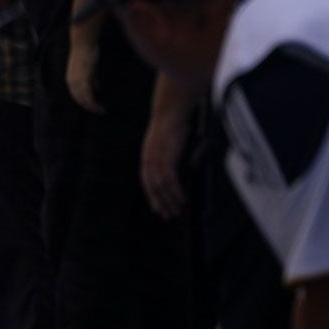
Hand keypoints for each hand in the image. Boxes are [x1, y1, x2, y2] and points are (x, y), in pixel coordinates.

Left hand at [66, 33, 103, 113]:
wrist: (84, 44)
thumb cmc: (87, 54)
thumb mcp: (89, 70)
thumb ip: (92, 79)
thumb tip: (97, 88)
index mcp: (71, 80)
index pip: (76, 96)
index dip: (84, 103)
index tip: (93, 107)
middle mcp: (71, 82)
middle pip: (79, 100)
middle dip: (89, 107)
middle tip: (99, 111)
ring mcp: (76, 81)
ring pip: (84, 100)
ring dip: (92, 107)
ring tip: (101, 110)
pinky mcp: (83, 80)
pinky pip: (88, 96)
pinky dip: (94, 103)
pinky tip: (100, 106)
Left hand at [141, 105, 189, 219]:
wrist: (170, 112)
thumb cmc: (172, 126)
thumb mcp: (167, 143)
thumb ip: (168, 156)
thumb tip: (174, 165)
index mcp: (147, 157)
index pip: (147, 182)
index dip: (152, 196)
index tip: (157, 209)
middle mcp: (148, 160)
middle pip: (152, 187)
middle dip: (159, 203)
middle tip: (166, 216)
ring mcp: (156, 159)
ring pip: (160, 186)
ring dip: (169, 201)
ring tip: (176, 212)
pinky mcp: (166, 157)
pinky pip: (170, 180)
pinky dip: (176, 191)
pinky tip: (182, 200)